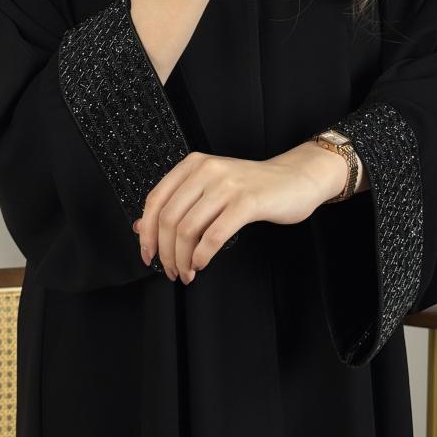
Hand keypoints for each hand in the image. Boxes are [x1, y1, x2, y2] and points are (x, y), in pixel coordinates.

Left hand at [132, 140, 348, 283]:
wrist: (295, 179)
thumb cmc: (252, 187)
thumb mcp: (210, 188)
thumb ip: (178, 204)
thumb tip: (141, 227)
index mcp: (193, 164)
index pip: (155, 200)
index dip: (147, 233)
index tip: (148, 256)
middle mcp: (206, 170)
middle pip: (168, 219)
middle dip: (165, 253)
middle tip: (171, 271)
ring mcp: (227, 184)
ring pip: (187, 230)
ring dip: (182, 259)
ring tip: (187, 272)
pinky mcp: (246, 202)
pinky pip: (213, 235)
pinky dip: (202, 255)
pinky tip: (202, 263)